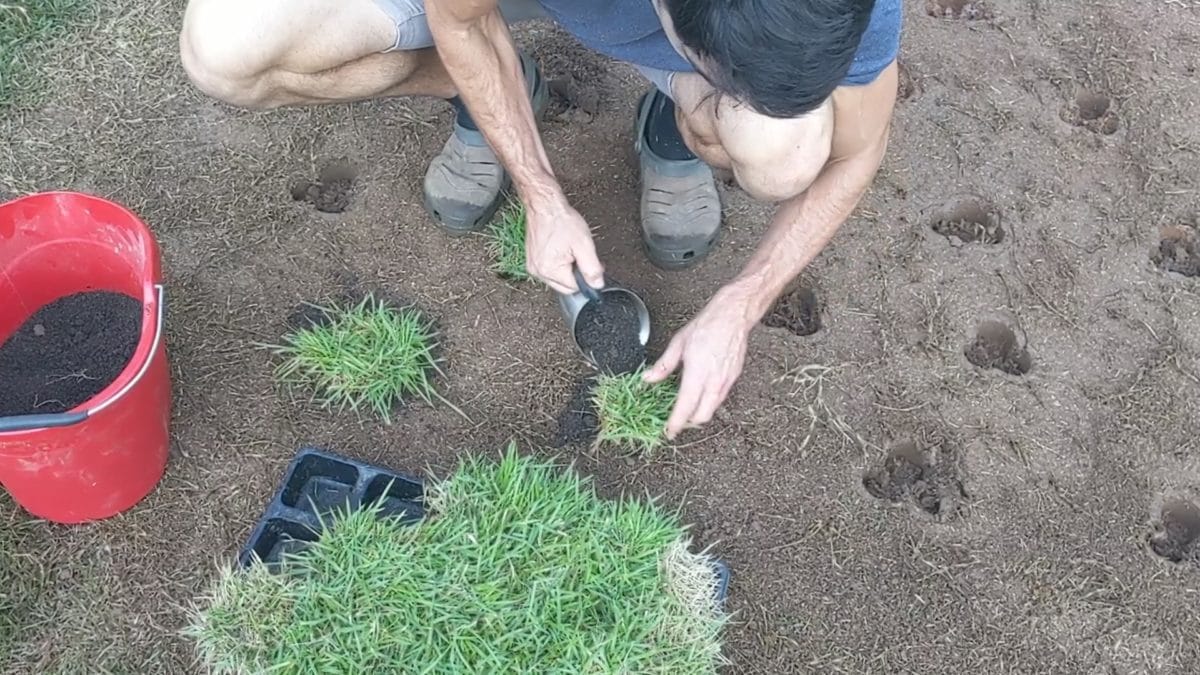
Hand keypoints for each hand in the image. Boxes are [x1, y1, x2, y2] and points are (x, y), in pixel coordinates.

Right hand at [525, 195, 604, 293]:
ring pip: (558, 278)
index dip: (586, 277)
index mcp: (550, 270)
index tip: (590, 264)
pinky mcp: (532, 260)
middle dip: (576, 274)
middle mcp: (538, 271)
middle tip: (581, 255)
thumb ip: (592, 269)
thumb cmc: (561, 220)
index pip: (574, 288)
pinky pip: (550, 269)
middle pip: (565, 286)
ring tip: (569, 249)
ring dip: (567, 268)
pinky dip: (558, 263)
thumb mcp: (584, 245)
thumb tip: (597, 284)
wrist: (545, 205)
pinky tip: (562, 249)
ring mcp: (533, 266)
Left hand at [643, 284, 757, 438]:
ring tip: (686, 409)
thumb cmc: (707, 325)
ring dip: (699, 414)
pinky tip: (700, 395)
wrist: (733, 316)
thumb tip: (648, 379)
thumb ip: (663, 366)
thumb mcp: (678, 343)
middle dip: (688, 423)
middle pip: (702, 416)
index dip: (675, 423)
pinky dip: (709, 403)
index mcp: (697, 373)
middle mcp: (714, 381)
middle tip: (675, 421)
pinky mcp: (733, 378)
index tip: (668, 431)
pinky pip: (720, 398)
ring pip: (713, 409)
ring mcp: (726, 381)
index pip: (685, 407)